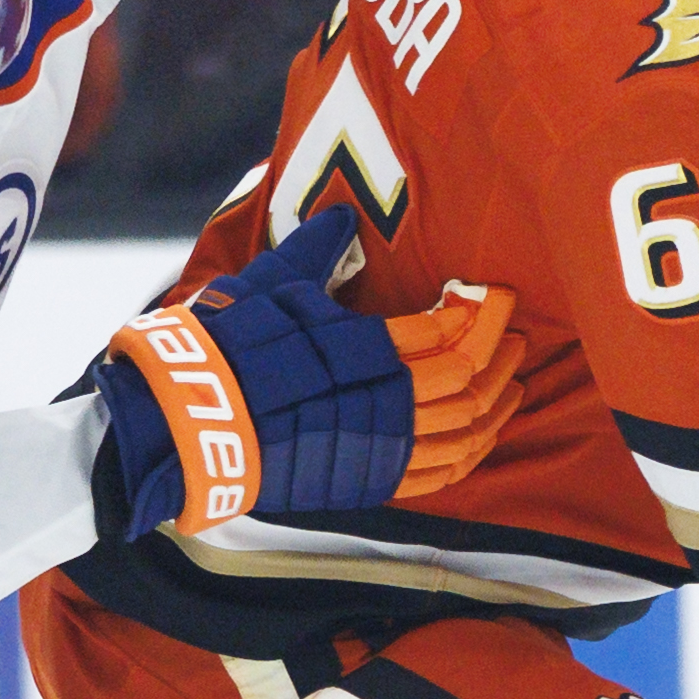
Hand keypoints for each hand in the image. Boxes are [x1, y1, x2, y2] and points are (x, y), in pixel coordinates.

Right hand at [92, 207, 521, 539]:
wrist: (187, 428)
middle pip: (469, 379)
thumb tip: (343, 218)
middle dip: (498, 350)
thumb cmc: (225, 349)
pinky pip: (445, 472)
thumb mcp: (270, 286)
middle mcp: (382, 402)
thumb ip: (316, 251)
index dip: (478, 310)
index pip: (446, 331)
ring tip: (512, 374)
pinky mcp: (371, 481)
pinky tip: (486, 428)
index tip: (487, 291)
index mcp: (363, 350)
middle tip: (511, 326)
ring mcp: (380, 448)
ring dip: (498, 399)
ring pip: (467, 429)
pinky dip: (475, 448)